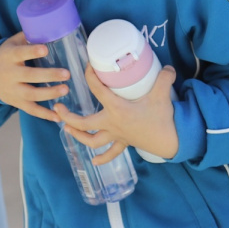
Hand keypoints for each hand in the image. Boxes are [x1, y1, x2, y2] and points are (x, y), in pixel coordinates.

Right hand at [0, 31, 68, 119]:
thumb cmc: (6, 56)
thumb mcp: (12, 43)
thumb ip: (29, 36)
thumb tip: (51, 27)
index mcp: (9, 56)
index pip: (20, 53)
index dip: (32, 52)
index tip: (45, 49)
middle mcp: (10, 74)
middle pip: (29, 76)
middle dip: (48, 75)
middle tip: (66, 74)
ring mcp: (13, 90)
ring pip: (31, 94)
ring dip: (49, 94)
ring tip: (65, 90)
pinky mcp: (17, 102)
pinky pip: (31, 110)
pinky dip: (45, 114)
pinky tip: (58, 116)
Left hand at [55, 65, 179, 162]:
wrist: (170, 141)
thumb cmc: (163, 118)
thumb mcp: (162, 95)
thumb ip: (164, 78)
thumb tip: (169, 67)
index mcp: (117, 110)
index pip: (97, 90)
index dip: (90, 76)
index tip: (86, 66)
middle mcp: (112, 124)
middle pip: (84, 123)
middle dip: (69, 116)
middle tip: (58, 107)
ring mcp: (117, 135)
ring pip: (92, 140)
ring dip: (78, 136)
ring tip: (67, 129)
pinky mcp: (124, 142)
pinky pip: (111, 152)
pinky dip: (102, 158)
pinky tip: (94, 161)